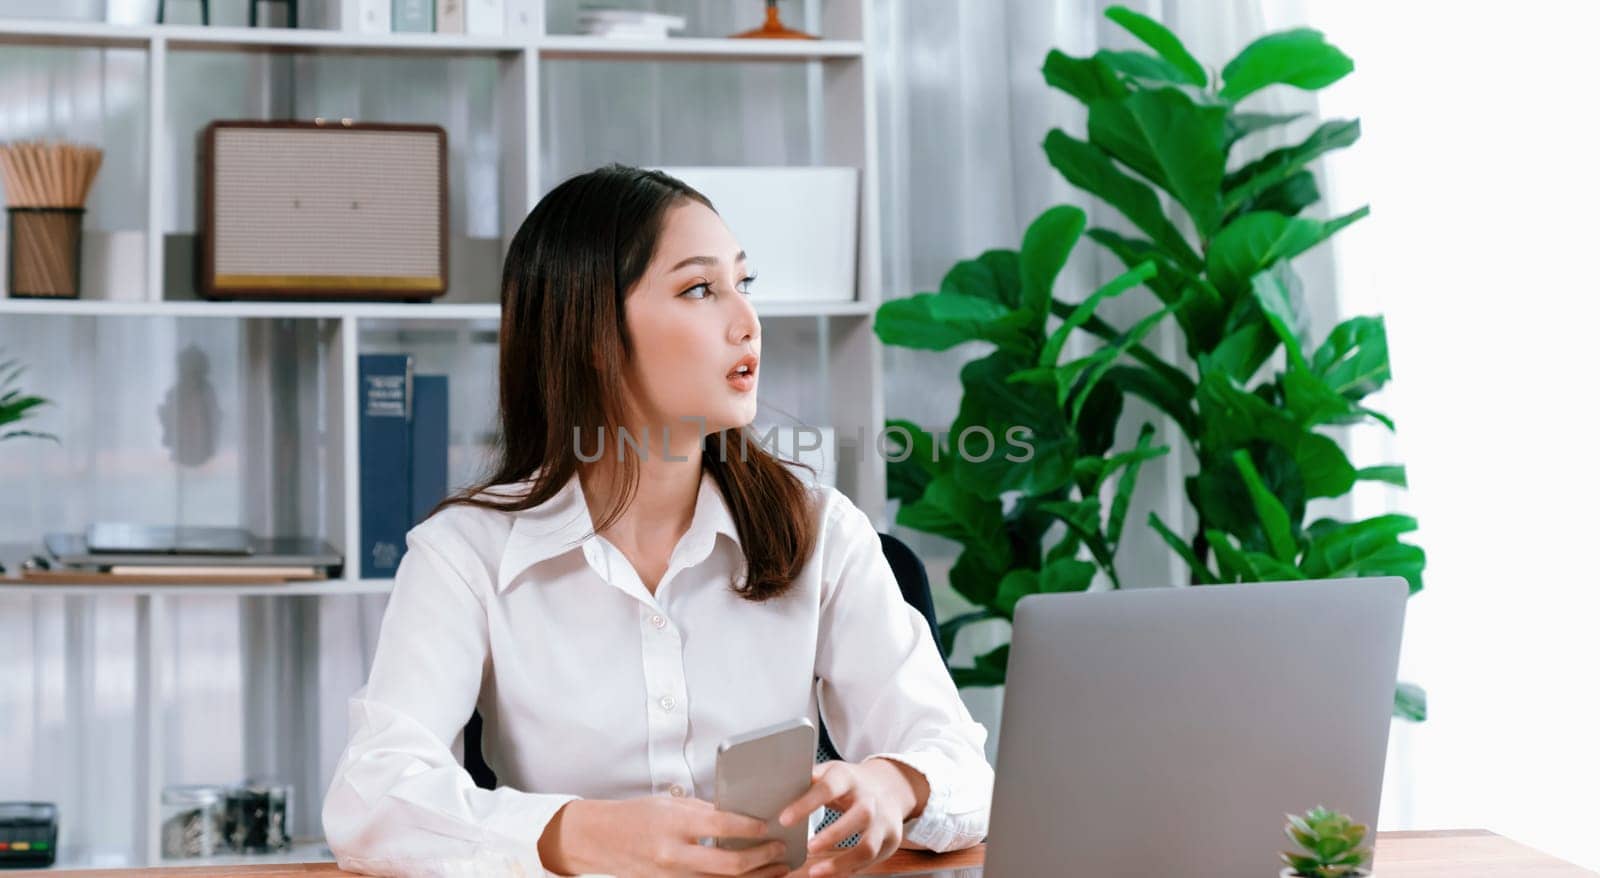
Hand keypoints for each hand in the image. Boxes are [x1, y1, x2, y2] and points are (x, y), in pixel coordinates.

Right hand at [540, 796, 790, 877]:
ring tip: (778, 868)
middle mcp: (673, 853)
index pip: (721, 825)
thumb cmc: (635, 816)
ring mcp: (672, 876)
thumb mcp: (669, 803)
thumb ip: (704, 811)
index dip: (750, 827)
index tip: (771, 826)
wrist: (597, 840)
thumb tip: (741, 815)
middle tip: (781, 850)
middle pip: (728, 863)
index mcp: (673, 823)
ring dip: (755, 876)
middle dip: (762, 858)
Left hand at [775, 759, 926, 876]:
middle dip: (832, 836)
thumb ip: (807, 780)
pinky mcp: (891, 839)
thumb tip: (773, 786)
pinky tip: (831, 872)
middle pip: (858, 816)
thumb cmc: (849, 783)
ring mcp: (884, 820)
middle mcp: (870, 798)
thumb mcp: (830, 772)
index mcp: (848, 778)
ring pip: (868, 846)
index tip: (784, 820)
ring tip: (815, 872)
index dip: (806, 804)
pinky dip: (850, 869)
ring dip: (841, 862)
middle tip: (807, 848)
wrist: (890, 786)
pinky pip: (872, 860)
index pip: (827, 788)